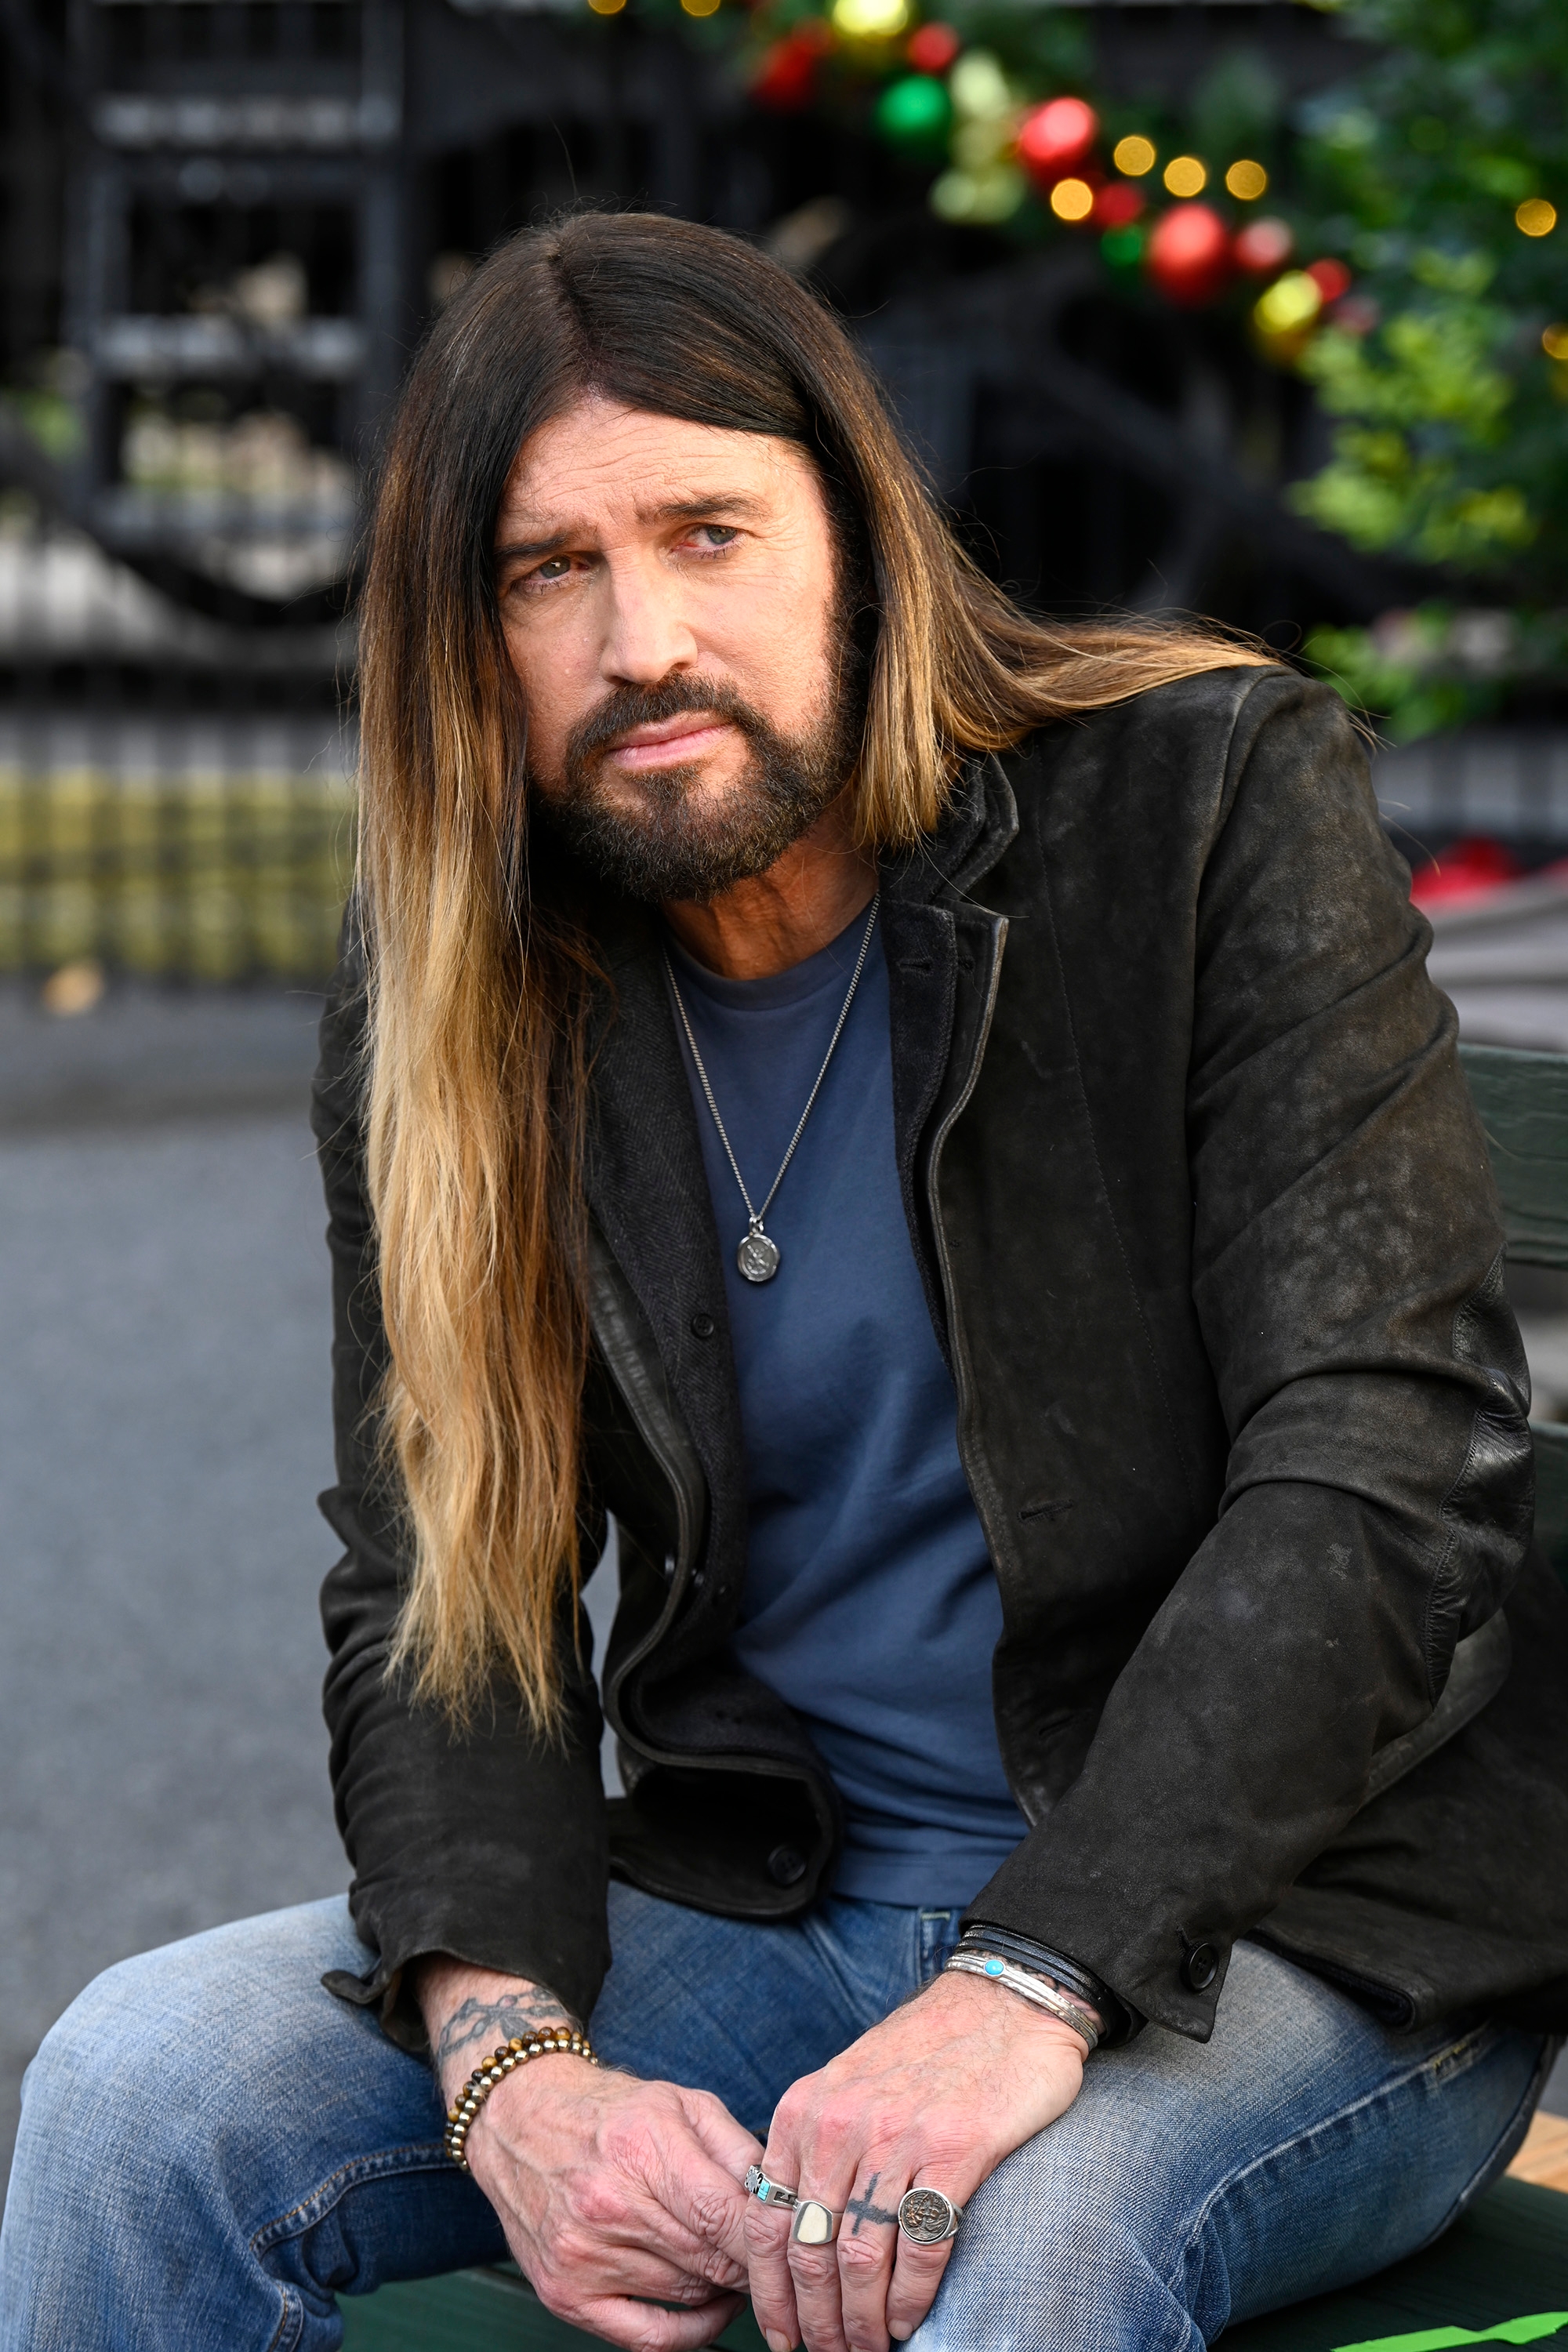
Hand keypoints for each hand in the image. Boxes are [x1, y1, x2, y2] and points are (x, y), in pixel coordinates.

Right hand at [421, 1960, 763, 2349]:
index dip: (769, 2237)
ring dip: (724, 2287)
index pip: (726, 2217)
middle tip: (772, 2254)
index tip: (791, 2237)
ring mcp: (583, 2257)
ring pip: (688, 2296)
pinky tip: (707, 2307)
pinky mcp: (565, 2294)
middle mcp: (608, 2207)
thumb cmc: (608, 2110)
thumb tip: (784, 2197)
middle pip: (712, 2261)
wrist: (519, 2121)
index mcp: (642, 2150)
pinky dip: (689, 2332)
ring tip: (735, 2264)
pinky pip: (646, 2338)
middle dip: (753, 2262)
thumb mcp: (679, 2102)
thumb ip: (737, 2147)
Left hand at [745, 1970, 1087, 2351]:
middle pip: (807, 2251)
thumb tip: (800, 2232)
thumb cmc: (929, 2049)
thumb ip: (821, 2145)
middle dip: (814, 2321)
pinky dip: (910, 2298)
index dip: (768, 2293)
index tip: (782, 2335)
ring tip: (868, 2348)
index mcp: (805, 2110)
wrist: (1003, 2000)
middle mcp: (840, 2123)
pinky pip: (920, 2246)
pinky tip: (909, 2320)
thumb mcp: (850, 2084)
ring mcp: (896, 2136)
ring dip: (861, 2321)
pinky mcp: (955, 2149)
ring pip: (858, 2259)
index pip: (765, 2220)